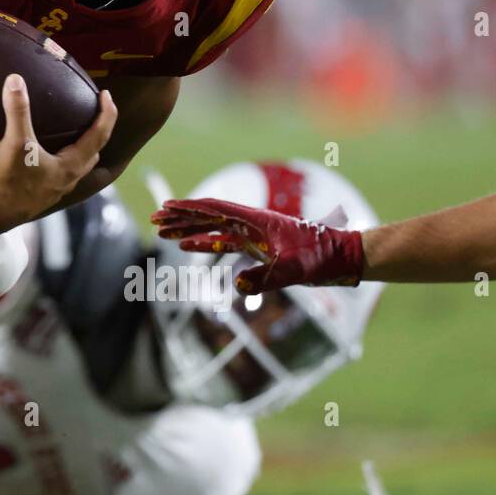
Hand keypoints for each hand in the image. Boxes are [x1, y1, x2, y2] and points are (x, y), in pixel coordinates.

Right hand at [0, 75, 116, 235]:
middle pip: (91, 154)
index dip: (107, 114)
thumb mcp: (15, 142)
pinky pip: (57, 175)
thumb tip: (15, 80)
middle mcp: (66, 180)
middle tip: (95, 115)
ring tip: (72, 135)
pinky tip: (43, 157)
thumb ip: (17, 110)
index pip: (99, 136)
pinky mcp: (38, 196)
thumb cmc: (7, 179)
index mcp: (69, 166)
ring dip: (79, 151)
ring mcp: (52, 191)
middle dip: (97, 134)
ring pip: (75, 168)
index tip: (106, 95)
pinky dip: (58, 161)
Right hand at [151, 197, 365, 292]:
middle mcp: (250, 223)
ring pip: (212, 228)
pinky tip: (188, 247)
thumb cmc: (320, 259)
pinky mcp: (256, 245)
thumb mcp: (293, 271)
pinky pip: (223, 241)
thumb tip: (238, 287)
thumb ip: (266, 278)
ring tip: (163, 232)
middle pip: (208, 216)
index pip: (215, 210)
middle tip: (155, 219)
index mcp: (255, 221)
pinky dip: (203, 242)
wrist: (341, 257)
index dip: (189, 209)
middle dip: (180, 217)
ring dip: (187, 229)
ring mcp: (252, 233)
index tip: (166, 207)